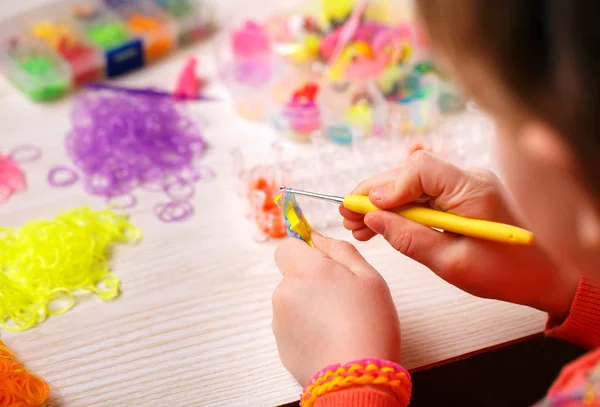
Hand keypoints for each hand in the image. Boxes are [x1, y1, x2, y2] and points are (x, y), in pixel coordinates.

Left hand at [273, 234, 400, 385]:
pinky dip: (307, 328)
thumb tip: (318, 238)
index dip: (304, 253)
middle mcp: (285, 291)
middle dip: (313, 282)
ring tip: (339, 324)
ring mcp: (279, 320)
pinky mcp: (280, 344)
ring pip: (293, 301)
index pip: (286, 247)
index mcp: (305, 270)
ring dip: (310, 306)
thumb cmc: (369, 325)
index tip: (324, 266)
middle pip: (293, 276)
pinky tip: (330, 340)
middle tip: (343, 299)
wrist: (356, 378)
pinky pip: (292, 326)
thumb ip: (341, 251)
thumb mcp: (369, 278)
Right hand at [342, 151, 577, 318]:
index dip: (389, 186)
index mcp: (474, 189)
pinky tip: (378, 224)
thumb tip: (372, 219)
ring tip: (357, 225)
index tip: (366, 209)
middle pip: (410, 173)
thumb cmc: (503, 274)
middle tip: (347, 217)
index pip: (422, 169)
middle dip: (376, 194)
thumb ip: (409, 239)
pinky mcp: (458, 194)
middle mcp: (468, 177)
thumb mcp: (451, 263)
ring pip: (411, 183)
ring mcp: (463, 184)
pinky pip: (420, 194)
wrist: (540, 277)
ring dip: (382, 202)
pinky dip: (398, 208)